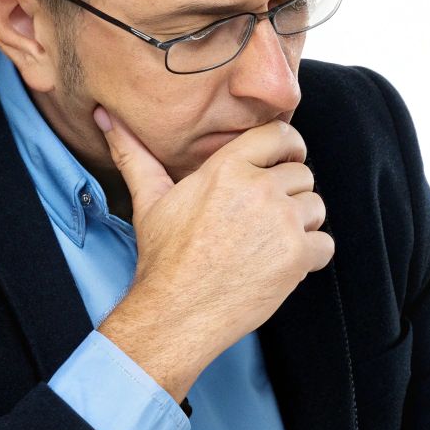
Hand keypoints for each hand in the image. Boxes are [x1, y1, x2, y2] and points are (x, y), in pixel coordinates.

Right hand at [94, 110, 332, 399]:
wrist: (177, 312)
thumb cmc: (164, 258)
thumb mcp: (149, 199)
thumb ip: (135, 154)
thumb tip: (105, 117)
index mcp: (227, 168)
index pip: (281, 134)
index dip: (288, 146)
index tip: (284, 160)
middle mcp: (259, 190)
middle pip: (302, 172)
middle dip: (289, 192)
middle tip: (264, 216)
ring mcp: (282, 223)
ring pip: (316, 206)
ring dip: (301, 223)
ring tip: (268, 241)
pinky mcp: (298, 256)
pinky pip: (325, 244)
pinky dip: (311, 255)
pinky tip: (282, 263)